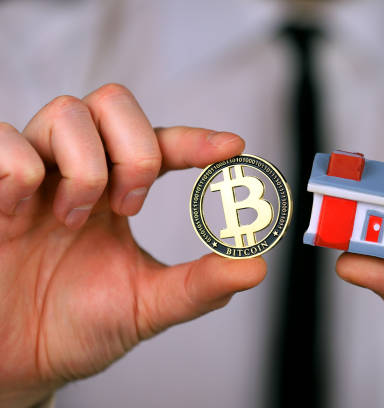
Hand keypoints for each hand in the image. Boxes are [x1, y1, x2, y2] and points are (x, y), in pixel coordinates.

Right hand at [0, 84, 265, 407]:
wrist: (17, 363)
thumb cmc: (78, 327)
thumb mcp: (147, 305)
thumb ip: (199, 285)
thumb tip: (256, 267)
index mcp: (118, 194)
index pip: (161, 145)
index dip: (196, 140)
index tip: (233, 147)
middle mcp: (78, 173)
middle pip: (113, 102)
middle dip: (134, 149)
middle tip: (130, 205)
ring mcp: (33, 176)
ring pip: (67, 112)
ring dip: (85, 166)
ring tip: (74, 220)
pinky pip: (3, 141)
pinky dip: (21, 171)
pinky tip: (19, 215)